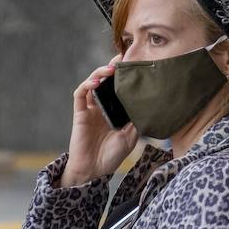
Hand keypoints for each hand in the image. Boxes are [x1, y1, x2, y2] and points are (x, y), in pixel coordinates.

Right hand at [61, 54, 137, 187]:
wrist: (94, 171)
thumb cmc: (111, 156)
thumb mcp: (131, 137)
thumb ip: (136, 120)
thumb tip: (149, 104)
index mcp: (114, 111)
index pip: (118, 88)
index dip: (124, 75)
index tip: (135, 63)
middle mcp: (101, 106)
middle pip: (105, 80)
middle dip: (112, 67)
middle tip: (122, 57)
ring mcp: (90, 109)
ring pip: (92, 83)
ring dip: (100, 72)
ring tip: (111, 68)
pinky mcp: (79, 113)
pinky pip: (80, 94)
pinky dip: (87, 85)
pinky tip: (96, 82)